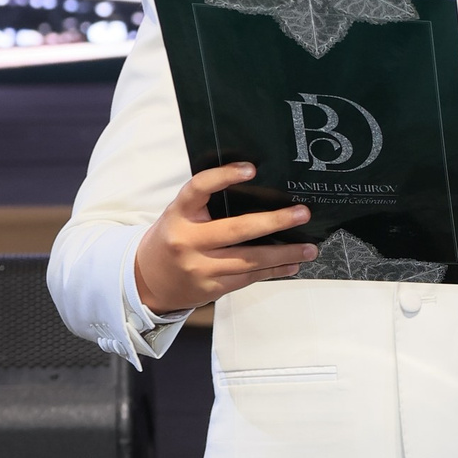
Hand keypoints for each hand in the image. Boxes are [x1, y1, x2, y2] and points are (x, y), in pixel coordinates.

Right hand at [133, 164, 317, 313]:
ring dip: (284, 254)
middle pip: (236, 231)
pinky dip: (273, 271)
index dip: (223, 177)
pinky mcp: (212, 288)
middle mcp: (188, 240)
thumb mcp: (179, 215)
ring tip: (309, 247)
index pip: (198, 189)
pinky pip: (249, 278)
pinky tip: (292, 264)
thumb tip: (257, 190)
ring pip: (249, 260)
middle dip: (274, 222)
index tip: (250, 169)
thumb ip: (207, 204)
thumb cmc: (172, 239)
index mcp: (178, 214)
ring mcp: (200, 268)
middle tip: (302, 214)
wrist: (148, 280)